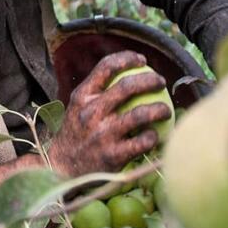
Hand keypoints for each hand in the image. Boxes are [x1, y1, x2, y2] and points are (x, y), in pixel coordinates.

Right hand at [45, 50, 170, 177]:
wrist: (62, 169)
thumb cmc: (76, 134)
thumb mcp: (77, 107)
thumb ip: (97, 91)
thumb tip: (128, 71)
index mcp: (82, 97)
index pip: (106, 67)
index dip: (127, 59)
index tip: (142, 60)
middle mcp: (91, 112)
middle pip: (127, 87)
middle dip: (150, 80)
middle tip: (161, 82)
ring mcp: (102, 134)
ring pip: (140, 114)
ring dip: (159, 109)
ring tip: (166, 110)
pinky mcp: (113, 155)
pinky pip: (142, 142)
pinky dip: (153, 137)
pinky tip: (156, 136)